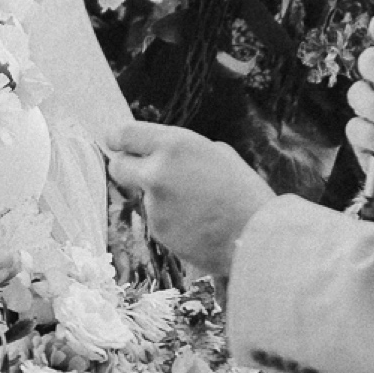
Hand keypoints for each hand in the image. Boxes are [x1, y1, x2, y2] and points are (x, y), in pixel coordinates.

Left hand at [106, 121, 273, 278]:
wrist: (257, 238)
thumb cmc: (244, 192)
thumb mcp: (217, 154)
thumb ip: (183, 152)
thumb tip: (160, 155)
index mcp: (174, 145)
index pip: (126, 134)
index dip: (118, 138)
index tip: (116, 142)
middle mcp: (157, 172)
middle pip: (118, 166)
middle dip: (125, 168)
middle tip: (140, 171)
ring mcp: (155, 205)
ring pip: (145, 197)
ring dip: (162, 199)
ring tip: (199, 207)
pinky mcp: (158, 231)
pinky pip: (160, 220)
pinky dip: (173, 222)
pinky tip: (199, 224)